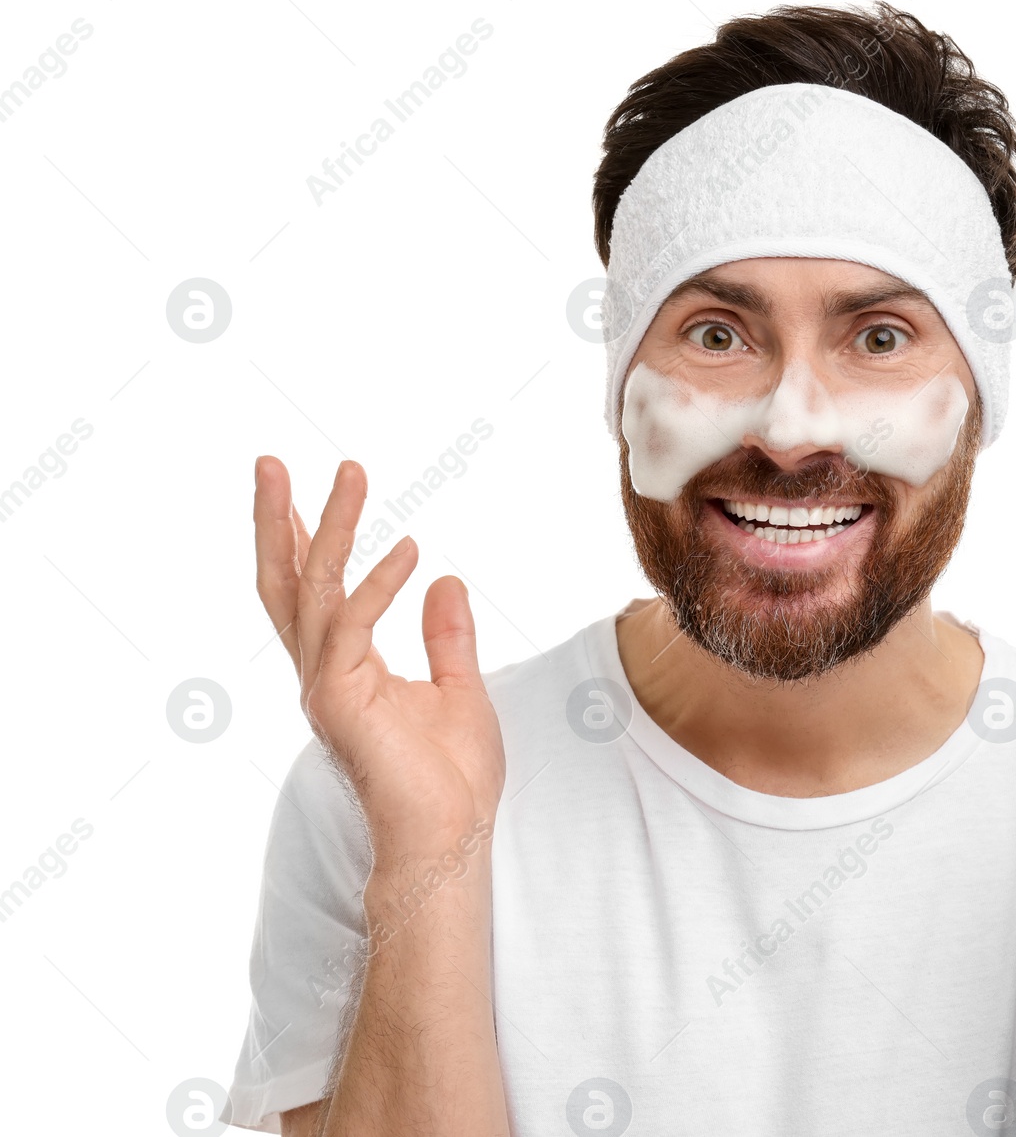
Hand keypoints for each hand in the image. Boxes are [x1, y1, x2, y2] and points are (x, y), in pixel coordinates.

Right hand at [252, 457, 505, 866]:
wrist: (450, 839)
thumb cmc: (453, 779)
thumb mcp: (460, 688)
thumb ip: (447, 636)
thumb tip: (445, 581)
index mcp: (347, 668)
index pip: (316, 592)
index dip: (310, 538)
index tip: (304, 488)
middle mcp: (325, 672)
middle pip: (288, 582)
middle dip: (280, 519)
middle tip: (271, 461)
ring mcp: (326, 687)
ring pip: (316, 590)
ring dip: (333, 527)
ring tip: (351, 471)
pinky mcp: (343, 702)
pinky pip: (354, 627)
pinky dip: (379, 584)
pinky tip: (408, 548)